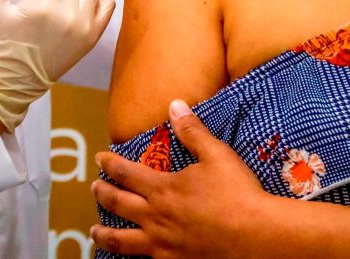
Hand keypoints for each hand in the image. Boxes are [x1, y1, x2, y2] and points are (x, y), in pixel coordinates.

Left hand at [91, 100, 267, 257]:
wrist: (255, 236)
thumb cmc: (237, 192)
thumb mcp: (216, 154)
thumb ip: (192, 131)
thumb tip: (174, 105)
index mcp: (163, 189)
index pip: (126, 173)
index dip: (110, 164)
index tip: (100, 159)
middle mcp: (155, 217)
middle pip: (118, 204)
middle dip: (103, 194)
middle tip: (94, 188)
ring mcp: (162, 244)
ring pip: (122, 240)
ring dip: (104, 234)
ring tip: (95, 232)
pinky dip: (131, 257)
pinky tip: (132, 257)